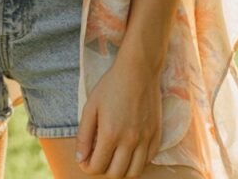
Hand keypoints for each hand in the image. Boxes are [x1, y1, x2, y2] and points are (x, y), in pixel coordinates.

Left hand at [76, 55, 161, 177]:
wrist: (139, 69)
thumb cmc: (112, 85)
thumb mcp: (91, 106)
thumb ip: (84, 135)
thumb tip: (81, 159)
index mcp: (110, 134)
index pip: (97, 167)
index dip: (87, 167)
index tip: (85, 160)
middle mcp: (130, 141)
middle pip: (116, 174)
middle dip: (103, 170)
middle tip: (99, 158)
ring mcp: (146, 139)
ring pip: (134, 172)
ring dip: (122, 170)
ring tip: (114, 158)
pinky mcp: (157, 134)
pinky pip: (148, 160)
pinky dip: (138, 161)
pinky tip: (130, 150)